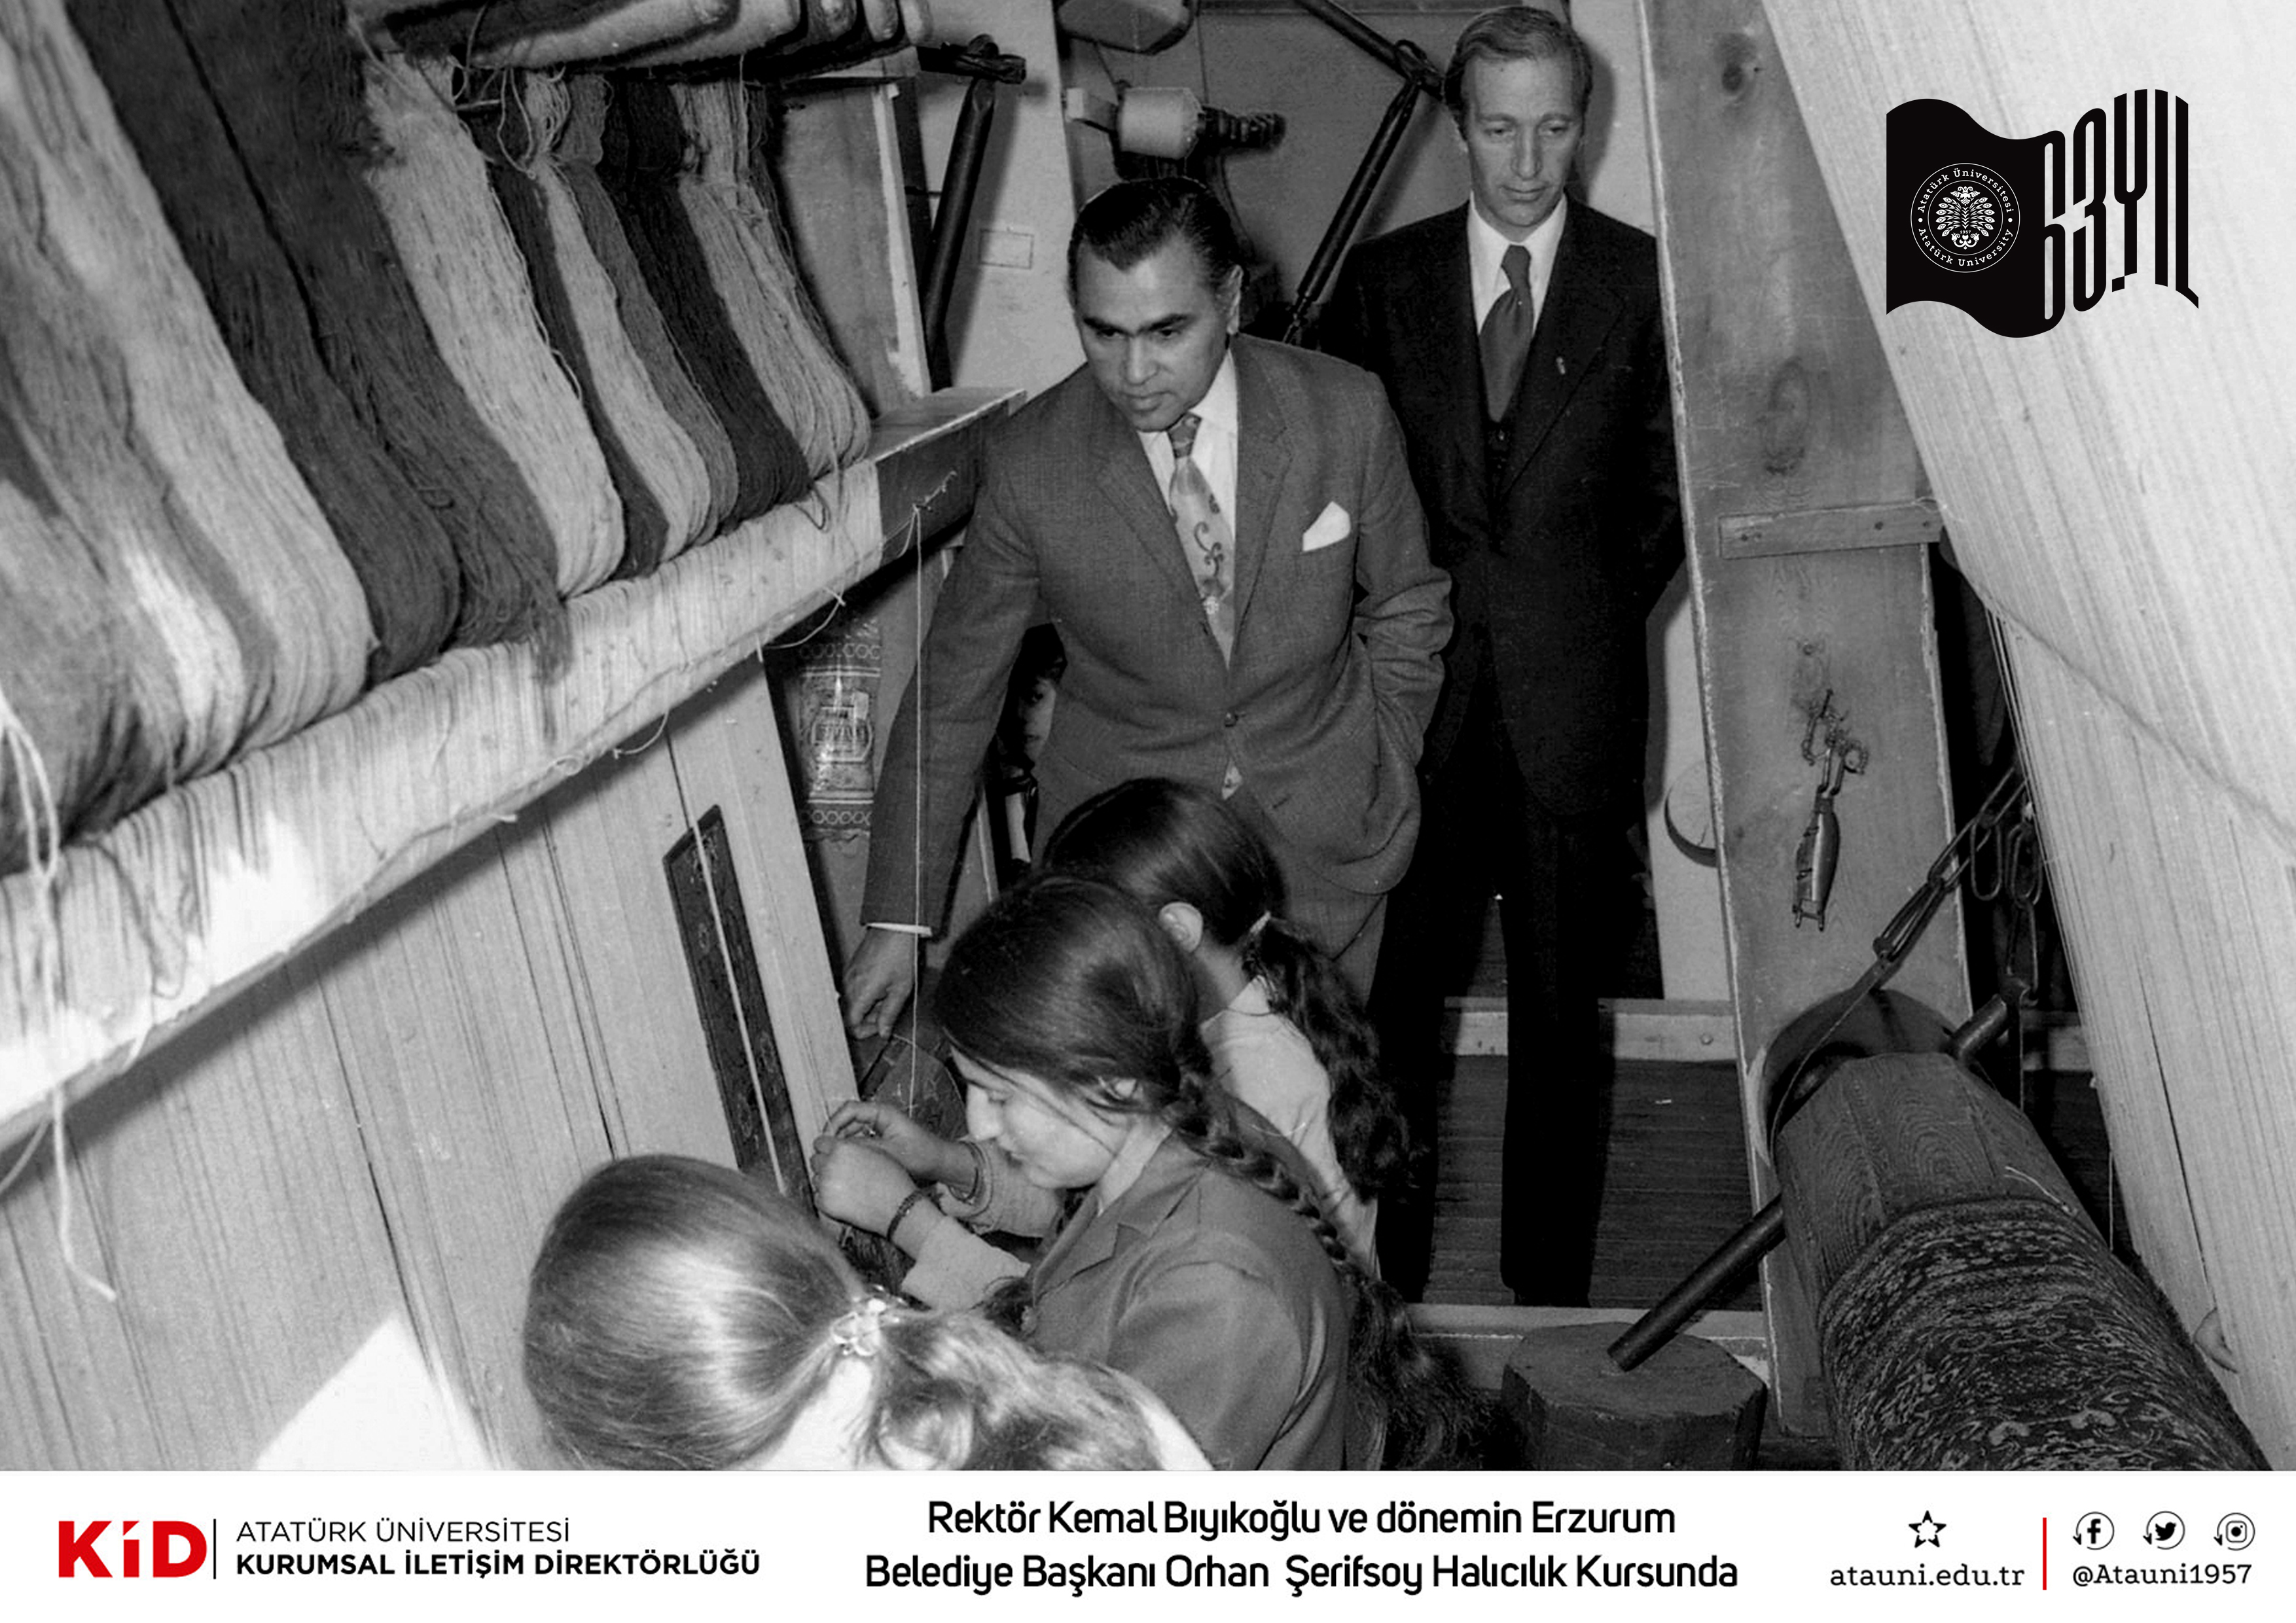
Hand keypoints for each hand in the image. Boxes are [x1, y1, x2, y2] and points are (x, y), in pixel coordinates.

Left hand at [810, 1136, 919, 1235]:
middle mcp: (830, 1164)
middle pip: (815, 1160)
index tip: (831, 1154)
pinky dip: (826, 1198)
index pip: (820, 1143)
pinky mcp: (825, 1203)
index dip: (827, 1148)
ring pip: (816, 1179)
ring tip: (845, 1187)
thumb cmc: (891, 1179)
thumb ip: (852, 1148)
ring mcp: (826, 1185)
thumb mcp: (874, 1152)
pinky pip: (818, 1196)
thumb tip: (838, 1148)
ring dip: (825, 1181)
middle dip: (824, 1164)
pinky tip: (843, 1198)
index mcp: (843, 1148)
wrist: (896, 1206)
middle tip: (839, 1172)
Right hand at [823, 1099, 969, 1186]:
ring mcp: (879, 1126)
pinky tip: (847, 1162)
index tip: (826, 1140)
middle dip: (835, 1134)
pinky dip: (851, 1149)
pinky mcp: (880, 1138)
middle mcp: (879, 1116)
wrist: (939, 1163)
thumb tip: (838, 1149)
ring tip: (834, 1159)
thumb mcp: (891, 1153)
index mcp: (883, 1112)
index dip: (834, 1123)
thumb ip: (864, 1149)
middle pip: (847, 1119)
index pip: (850, 1109)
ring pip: (851, 1130)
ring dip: (842, 1143)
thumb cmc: (922, 1155)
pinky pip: (859, 1139)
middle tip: (825, 1152)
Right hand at [842, 929, 918, 1038]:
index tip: (881, 1027)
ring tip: (886, 996)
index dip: (866, 1031)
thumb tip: (883, 1033)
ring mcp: (847, 977)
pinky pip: (853, 991)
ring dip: (867, 1006)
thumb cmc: (899, 955)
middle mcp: (848, 986)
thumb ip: (889, 1014)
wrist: (894, 928)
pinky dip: (865, 995)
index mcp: (859, 994)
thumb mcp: (900, 989)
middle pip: (849, 1015)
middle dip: (868, 1018)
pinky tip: (881, 986)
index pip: (851, 1025)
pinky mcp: (850, 970)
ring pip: (851, 1004)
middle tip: (887, 1010)